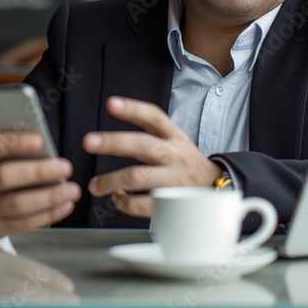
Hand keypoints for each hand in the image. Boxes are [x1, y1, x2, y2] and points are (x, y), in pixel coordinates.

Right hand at [0, 131, 79, 240]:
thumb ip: (12, 150)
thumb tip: (44, 147)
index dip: (11, 142)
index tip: (39, 140)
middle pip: (4, 177)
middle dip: (38, 172)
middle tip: (65, 167)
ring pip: (17, 204)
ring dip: (49, 197)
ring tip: (72, 190)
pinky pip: (24, 223)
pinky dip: (48, 213)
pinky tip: (64, 205)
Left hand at [83, 97, 218, 217]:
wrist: (218, 191)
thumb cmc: (187, 164)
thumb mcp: (176, 140)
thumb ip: (150, 131)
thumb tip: (115, 116)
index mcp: (174, 137)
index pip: (154, 117)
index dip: (133, 109)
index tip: (111, 104)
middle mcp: (174, 156)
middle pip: (142, 145)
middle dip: (113, 142)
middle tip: (89, 142)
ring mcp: (173, 180)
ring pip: (138, 177)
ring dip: (111, 181)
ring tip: (95, 186)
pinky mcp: (172, 204)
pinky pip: (143, 204)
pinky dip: (125, 203)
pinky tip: (117, 199)